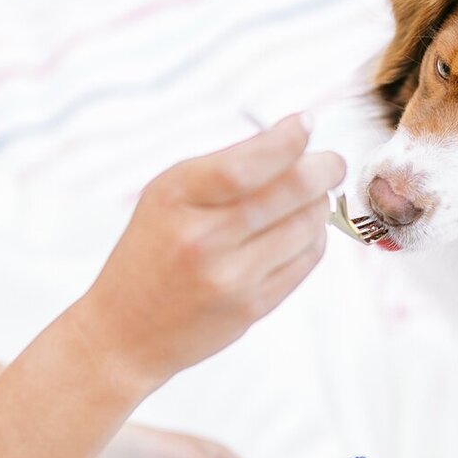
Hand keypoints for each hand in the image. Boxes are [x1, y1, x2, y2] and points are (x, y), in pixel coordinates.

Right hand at [76, 115, 343, 400]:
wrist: (126, 333)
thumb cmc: (152, 252)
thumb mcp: (166, 198)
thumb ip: (222, 168)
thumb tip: (294, 137)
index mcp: (175, 199)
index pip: (245, 163)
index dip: (287, 140)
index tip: (306, 124)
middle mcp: (203, 238)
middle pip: (289, 190)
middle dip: (323, 168)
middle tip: (332, 162)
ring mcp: (231, 277)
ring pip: (307, 225)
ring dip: (319, 204)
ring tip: (311, 198)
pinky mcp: (253, 306)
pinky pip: (307, 259)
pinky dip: (314, 237)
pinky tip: (302, 230)